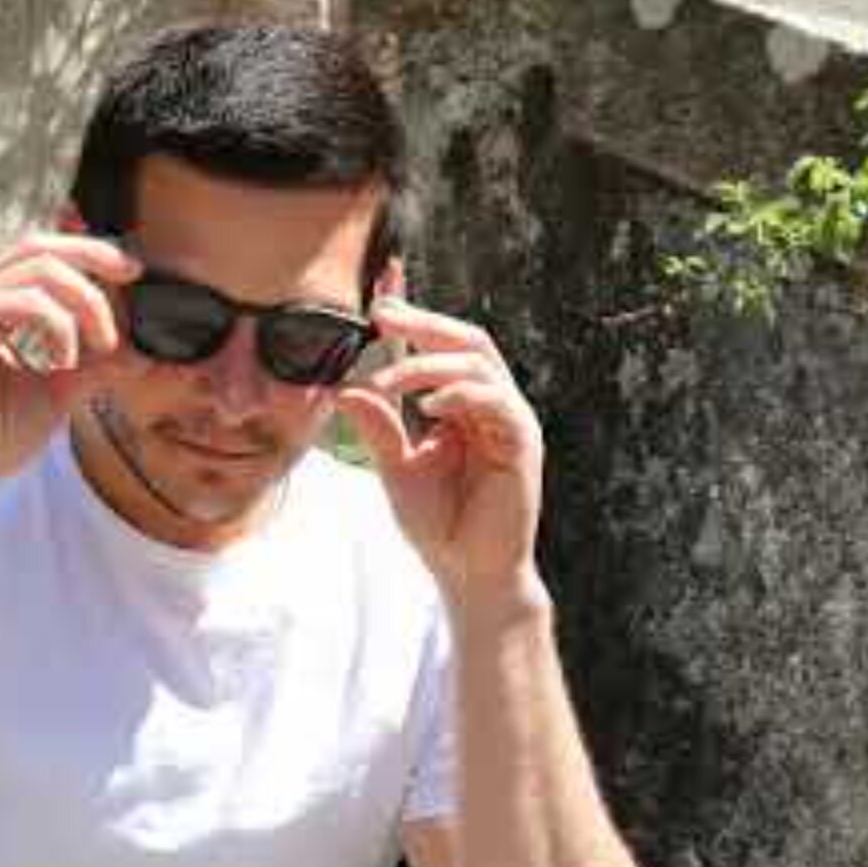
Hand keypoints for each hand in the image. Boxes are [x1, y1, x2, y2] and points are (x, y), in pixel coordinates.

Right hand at [0, 232, 142, 502]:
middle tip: (132, 274)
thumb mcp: (60, 391)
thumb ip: (96, 366)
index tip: (132, 273)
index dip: (88, 255)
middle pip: (39, 246)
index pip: (42, 259)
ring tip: (103, 344)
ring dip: (86, 301)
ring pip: (40, 266)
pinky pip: (28, 301)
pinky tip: (63, 361)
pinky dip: (60, 326)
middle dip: (93, 254)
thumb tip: (142, 353)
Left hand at [336, 265, 545, 605]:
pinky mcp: (522, 443)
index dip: (414, 317)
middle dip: (423, 322)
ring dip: (430, 363)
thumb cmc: (438, 523)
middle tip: (381, 312)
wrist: (467, 572)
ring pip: (478, 363)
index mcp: (462, 405)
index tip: (377, 294)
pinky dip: (461, 395)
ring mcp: (509, 420)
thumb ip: (376, 426)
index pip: (439, 348)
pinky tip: (430, 405)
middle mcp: (490, 404)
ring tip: (390, 379)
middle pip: (465, 341)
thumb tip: (344, 386)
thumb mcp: (395, 466)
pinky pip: (495, 402)